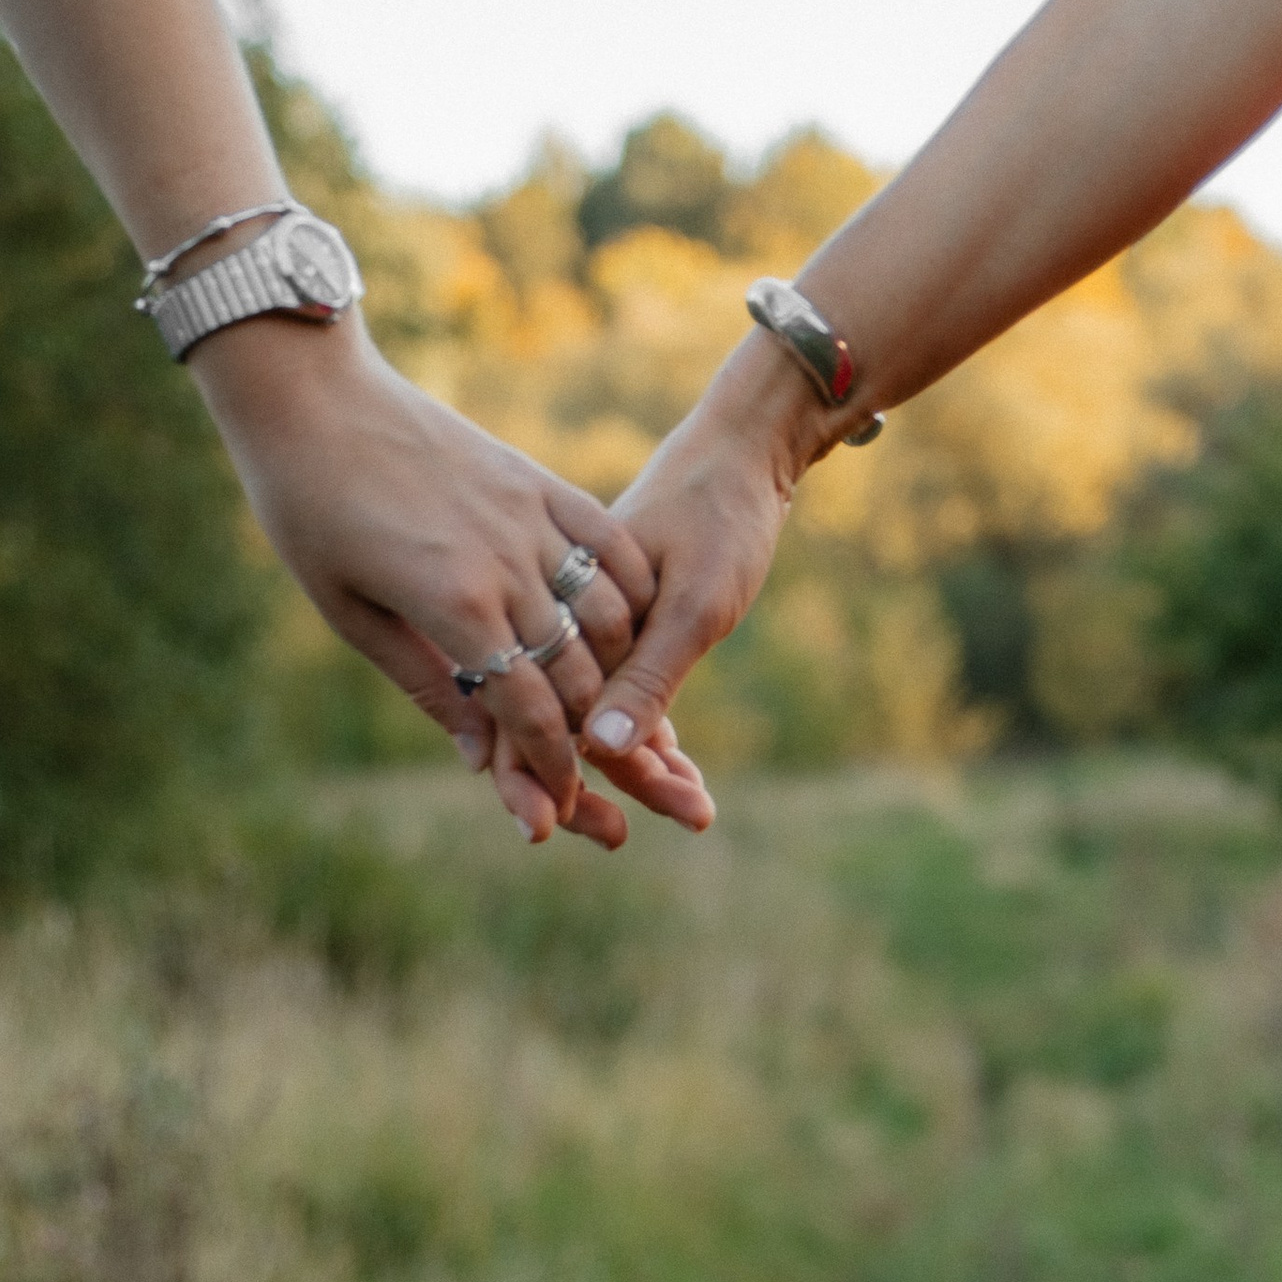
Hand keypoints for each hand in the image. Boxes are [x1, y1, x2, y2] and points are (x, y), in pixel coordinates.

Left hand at [190, 311, 684, 846]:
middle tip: (588, 765)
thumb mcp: (350, 614)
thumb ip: (424, 685)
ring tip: (602, 698)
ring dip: (614, 667)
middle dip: (586, 731)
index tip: (560, 799)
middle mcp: (502, 563)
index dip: (550, 764)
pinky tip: (626, 623)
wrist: (314, 396)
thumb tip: (476, 760)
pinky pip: (608, 544)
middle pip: (576, 671)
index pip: (528, 707)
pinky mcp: (536, 479)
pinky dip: (628, 591)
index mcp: (452, 605)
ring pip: (606, 613)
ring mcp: (526, 516)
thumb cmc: (309, 511)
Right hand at [580, 334, 832, 805]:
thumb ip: (649, 674)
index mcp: (561, 610)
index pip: (537, 719)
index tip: (597, 832)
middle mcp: (567, 622)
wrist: (744, 448)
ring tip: (700, 809)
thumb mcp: (694, 603)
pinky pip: (628, 696)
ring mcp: (595, 627)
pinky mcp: (627, 628)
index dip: (553, 781)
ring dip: (647, 770)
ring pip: (600, 719)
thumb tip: (604, 752)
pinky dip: (656, 736)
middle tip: (674, 822)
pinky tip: (687, 773)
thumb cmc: (720, 513)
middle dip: (608, 789)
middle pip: (561, 729)